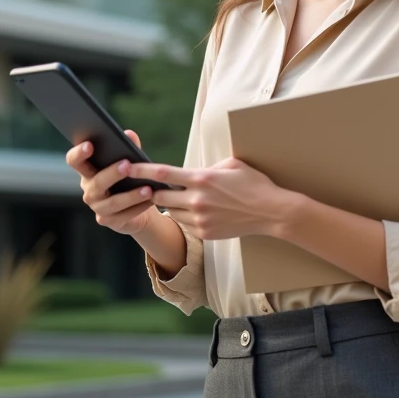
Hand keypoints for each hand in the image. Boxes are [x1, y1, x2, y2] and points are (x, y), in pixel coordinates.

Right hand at [68, 130, 156, 236]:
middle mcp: (89, 190)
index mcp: (88, 171)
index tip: (89, 145)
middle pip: (96, 182)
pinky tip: (151, 201)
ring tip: (148, 189)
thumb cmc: (129, 178)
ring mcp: (97, 207)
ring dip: (130, 196)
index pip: (75, 161)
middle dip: (112, 173)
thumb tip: (129, 134)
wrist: (138, 206)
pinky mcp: (108, 221)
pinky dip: (138, 208)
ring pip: (112, 202)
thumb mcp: (131, 162)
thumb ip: (129, 148)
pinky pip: (123, 215)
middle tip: (127, 165)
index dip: (79, 153)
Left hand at [121, 156, 294, 240]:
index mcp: (202, 178)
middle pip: (160, 196)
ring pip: (171, 211)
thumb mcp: (232, 164)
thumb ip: (208, 167)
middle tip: (148, 186)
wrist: (271, 211)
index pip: (162, 174)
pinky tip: (197, 211)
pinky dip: (186, 216)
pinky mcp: (205, 233)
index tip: (127, 165)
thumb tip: (193, 171)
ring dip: (171, 204)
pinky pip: (185, 224)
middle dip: (153, 191)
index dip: (141, 170)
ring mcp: (200, 219)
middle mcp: (197, 200)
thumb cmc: (253, 184)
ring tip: (180, 198)